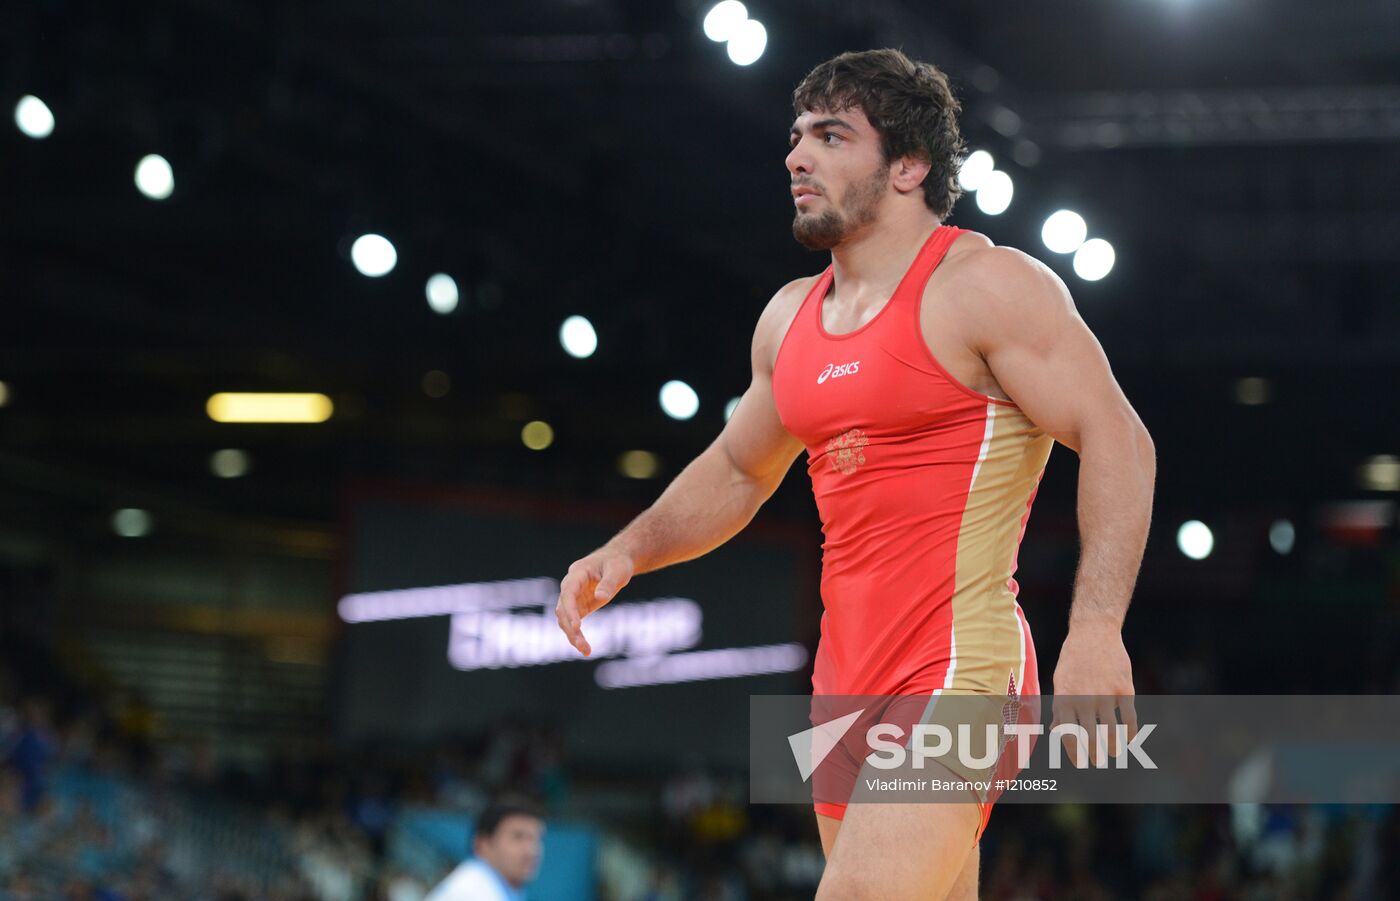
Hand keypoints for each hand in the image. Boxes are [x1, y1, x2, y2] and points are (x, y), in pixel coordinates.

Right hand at [555, 549, 634, 655]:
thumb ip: (608, 583)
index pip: (568, 592)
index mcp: (577, 573)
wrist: (617, 560)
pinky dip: (577, 635)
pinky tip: (585, 648)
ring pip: (565, 618)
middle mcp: (570, 585)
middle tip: (582, 646)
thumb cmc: (617, 562)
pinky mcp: (579, 605)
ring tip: (585, 651)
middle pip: (563, 608)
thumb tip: (600, 597)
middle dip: (571, 628)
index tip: (578, 626)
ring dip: (572, 635)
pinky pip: (573, 622)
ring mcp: (573, 596)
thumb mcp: (618, 570)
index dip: (570, 610)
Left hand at [1050, 624, 1136, 766]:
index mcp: (1064, 699)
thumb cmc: (1073, 659)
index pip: (1069, 736)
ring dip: (1113, 748)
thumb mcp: (1060, 682)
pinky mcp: (1124, 690)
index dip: (1075, 753)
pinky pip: (1129, 720)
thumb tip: (1058, 732)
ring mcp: (1106, 695)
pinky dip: (1130, 734)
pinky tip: (1128, 738)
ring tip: (1112, 753)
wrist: (1094, 632)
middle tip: (1097, 761)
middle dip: (1094, 755)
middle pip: (1091, 738)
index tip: (1080, 762)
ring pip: (1112, 733)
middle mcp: (1084, 699)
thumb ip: (1061, 708)